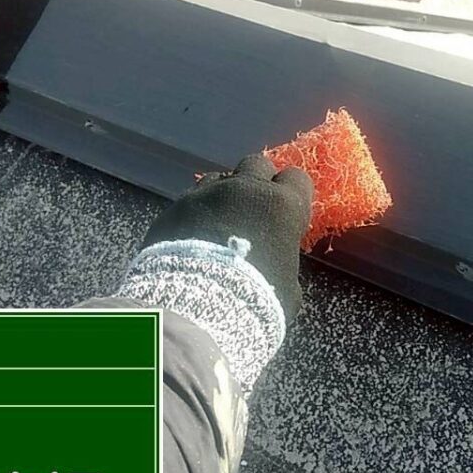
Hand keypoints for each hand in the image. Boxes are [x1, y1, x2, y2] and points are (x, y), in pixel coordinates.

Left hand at [143, 155, 312, 321]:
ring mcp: (206, 194)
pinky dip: (195, 213)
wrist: (197, 308)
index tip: (286, 214)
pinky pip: (191, 199)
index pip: (296, 178)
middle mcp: (244, 189)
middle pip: (257, 164)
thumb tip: (277, 261)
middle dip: (257, 183)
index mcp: (280, 206)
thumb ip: (284, 261)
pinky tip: (191, 237)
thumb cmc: (253, 301)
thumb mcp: (286, 288)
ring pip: (220, 178)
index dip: (292, 195)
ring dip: (223, 196)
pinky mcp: (175, 206)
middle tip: (253, 211)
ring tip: (218, 224)